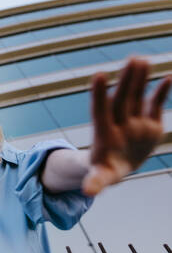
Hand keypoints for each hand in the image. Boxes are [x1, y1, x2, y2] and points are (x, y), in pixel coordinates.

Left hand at [82, 58, 170, 195]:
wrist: (117, 165)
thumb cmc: (104, 169)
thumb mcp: (100, 176)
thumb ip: (96, 181)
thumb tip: (89, 193)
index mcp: (104, 133)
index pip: (100, 111)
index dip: (99, 94)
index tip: (98, 75)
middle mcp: (119, 123)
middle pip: (122, 99)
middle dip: (127, 81)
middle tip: (133, 59)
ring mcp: (134, 121)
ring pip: (137, 97)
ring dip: (140, 79)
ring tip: (141, 59)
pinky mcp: (149, 123)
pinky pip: (155, 105)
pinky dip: (161, 93)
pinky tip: (168, 77)